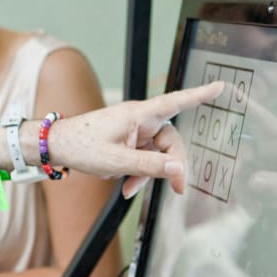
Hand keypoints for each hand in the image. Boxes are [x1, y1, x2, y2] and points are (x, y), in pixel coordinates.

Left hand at [51, 81, 223, 197]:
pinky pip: (143, 157)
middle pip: (170, 141)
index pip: (175, 102)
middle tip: (177, 189)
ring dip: (148, 174)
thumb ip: (150, 165)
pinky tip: (125, 185)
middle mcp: (138, 120)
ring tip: (129, 189)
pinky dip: (138, 173)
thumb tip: (179, 167)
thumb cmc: (81, 146)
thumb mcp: (117, 161)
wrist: (56, 147)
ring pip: (156, 154)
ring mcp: (133, 131)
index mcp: (138, 115)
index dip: (199, 95)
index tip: (219, 86)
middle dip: (171, 166)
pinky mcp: (127, 141)